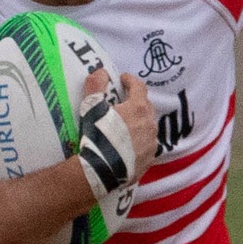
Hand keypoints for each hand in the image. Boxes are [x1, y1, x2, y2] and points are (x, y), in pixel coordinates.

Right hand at [75, 70, 156, 199]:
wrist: (100, 171)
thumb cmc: (96, 137)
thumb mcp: (91, 108)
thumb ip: (95, 86)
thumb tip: (101, 72)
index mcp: (138, 108)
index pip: (139, 86)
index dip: (130, 80)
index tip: (122, 79)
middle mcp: (149, 124)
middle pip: (146, 106)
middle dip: (135, 102)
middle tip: (123, 102)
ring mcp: (151, 143)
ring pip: (148, 127)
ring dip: (138, 123)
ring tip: (125, 126)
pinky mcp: (149, 159)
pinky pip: (146, 145)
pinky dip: (138, 141)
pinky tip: (127, 145)